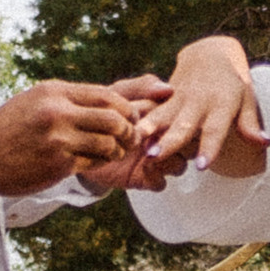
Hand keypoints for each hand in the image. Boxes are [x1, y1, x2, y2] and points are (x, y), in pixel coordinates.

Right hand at [0, 80, 149, 196]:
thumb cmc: (12, 126)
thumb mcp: (38, 100)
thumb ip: (70, 98)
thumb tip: (110, 100)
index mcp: (55, 92)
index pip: (105, 95)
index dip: (125, 107)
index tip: (130, 116)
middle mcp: (58, 113)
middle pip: (113, 119)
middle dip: (128, 129)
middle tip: (131, 136)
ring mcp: (59, 140)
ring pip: (108, 143)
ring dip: (118, 149)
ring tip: (117, 151)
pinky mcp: (58, 164)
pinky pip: (94, 162)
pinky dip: (102, 162)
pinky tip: (100, 161)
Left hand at [73, 75, 174, 197]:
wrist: (79, 137)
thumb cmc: (102, 109)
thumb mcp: (119, 93)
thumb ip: (141, 87)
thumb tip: (169, 89)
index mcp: (164, 116)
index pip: (183, 118)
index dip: (173, 118)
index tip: (154, 116)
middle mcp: (165, 138)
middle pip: (189, 144)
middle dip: (176, 142)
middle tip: (157, 138)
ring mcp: (156, 159)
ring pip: (180, 165)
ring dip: (169, 161)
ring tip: (150, 155)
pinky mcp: (144, 178)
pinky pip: (161, 183)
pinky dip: (156, 178)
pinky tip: (144, 169)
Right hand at [139, 36, 269, 178]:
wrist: (210, 53)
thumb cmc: (232, 83)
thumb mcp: (246, 99)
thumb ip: (250, 124)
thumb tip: (267, 142)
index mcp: (221, 104)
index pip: (215, 130)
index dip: (209, 148)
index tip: (202, 166)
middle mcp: (198, 101)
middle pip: (183, 125)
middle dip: (170, 141)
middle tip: (156, 156)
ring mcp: (179, 97)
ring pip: (162, 114)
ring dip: (148, 129)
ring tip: (135, 141)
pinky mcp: (165, 94)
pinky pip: (150, 107)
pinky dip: (138, 118)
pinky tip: (125, 128)